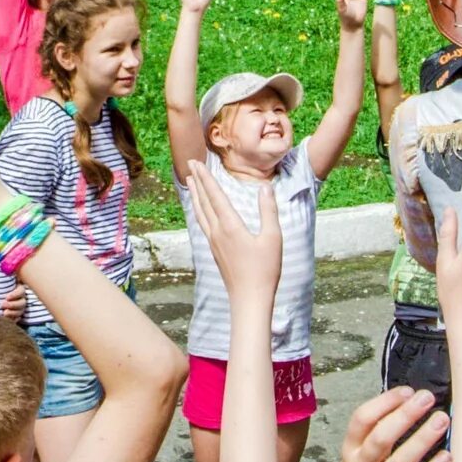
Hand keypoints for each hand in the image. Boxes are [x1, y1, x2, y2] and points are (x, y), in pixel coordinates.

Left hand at [185, 165, 282, 314]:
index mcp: (230, 226)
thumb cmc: (265, 270)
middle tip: (189, 164)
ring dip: (195, 195)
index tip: (196, 162)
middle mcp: (217, 232)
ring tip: (191, 182)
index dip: (206, 177)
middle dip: (197, 181)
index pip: (215, 195)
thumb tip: (264, 188)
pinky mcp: (214, 251)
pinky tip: (200, 210)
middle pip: (203, 201)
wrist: (249, 299)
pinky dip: (199, 210)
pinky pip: (203, 224)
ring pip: (200, 213)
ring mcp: (214, 242)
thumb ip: (268, 211)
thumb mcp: (272, 238)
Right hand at [332, 386, 450, 461]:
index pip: (361, 420)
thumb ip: (374, 438)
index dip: (384, 402)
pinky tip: (446, 457)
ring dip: (422, 439)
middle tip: (428, 397)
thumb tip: (403, 404)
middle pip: (381, 437)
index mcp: (350, 452)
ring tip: (442, 420)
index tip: (407, 390)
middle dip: (405, 415)